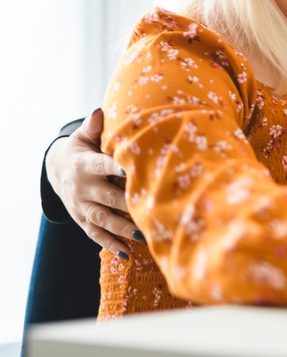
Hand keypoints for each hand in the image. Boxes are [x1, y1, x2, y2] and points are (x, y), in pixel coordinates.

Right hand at [46, 108, 138, 255]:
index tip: (135, 169)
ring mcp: (81, 206)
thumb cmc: (80, 148)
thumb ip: (94, 127)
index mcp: (85, 164)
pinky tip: (126, 254)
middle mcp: (82, 187)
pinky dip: (109, 245)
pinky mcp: (82, 219)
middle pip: (108, 198)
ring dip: (122, 228)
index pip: (103, 166)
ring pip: (103, 219)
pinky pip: (95, 234)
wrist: (56, 169)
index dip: (118, 168)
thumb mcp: (82, 136)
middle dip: (128, 205)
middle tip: (152, 210)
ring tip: (143, 235)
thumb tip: (100, 111)